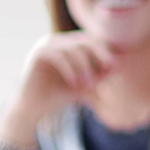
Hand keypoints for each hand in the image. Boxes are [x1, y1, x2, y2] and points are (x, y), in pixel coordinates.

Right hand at [0, 32, 117, 143]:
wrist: (31, 110)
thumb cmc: (57, 97)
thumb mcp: (83, 84)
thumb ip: (98, 74)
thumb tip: (118, 64)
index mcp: (67, 44)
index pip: (92, 40)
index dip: (105, 51)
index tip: (114, 68)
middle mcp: (57, 40)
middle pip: (85, 39)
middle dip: (100, 54)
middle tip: (109, 69)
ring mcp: (45, 45)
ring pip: (74, 48)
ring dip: (85, 66)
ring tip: (89, 84)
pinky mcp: (38, 54)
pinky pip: (60, 56)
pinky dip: (70, 70)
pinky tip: (75, 84)